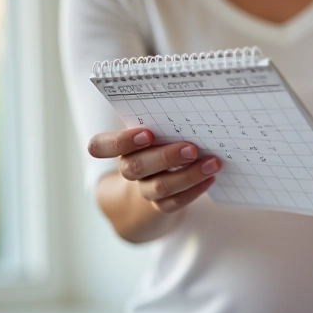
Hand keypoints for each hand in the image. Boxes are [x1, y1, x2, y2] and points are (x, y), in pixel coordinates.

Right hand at [87, 128, 219, 212]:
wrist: (160, 181)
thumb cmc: (163, 142)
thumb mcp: (158, 130)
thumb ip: (163, 121)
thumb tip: (191, 107)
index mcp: (122, 148)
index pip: (100, 146)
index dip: (120, 142)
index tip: (147, 133)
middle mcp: (129, 169)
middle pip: (135, 167)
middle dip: (165, 157)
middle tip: (191, 148)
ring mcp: (144, 189)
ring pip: (159, 187)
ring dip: (188, 175)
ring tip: (212, 163)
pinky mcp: (161, 205)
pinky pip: (175, 202)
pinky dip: (195, 190)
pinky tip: (210, 178)